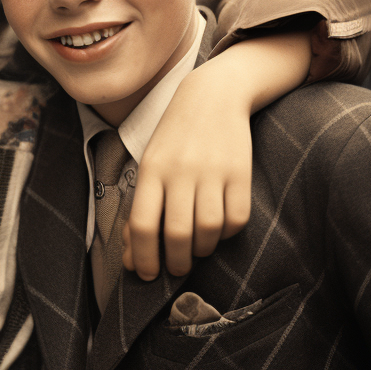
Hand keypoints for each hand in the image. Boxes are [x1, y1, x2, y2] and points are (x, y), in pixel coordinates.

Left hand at [123, 63, 251, 278]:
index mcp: (151, 169)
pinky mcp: (240, 172)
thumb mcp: (150, 164)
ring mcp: (212, 171)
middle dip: (175, 262)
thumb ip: (141, 206)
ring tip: (196, 249)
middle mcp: (180, 171)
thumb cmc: (174, 138)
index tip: (145, 274)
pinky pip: (236, 218)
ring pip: (208, 230)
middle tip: (175, 270)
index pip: (142, 223)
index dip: (142, 256)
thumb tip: (130, 253)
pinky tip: (218, 229)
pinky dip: (227, 233)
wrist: (212, 95)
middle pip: (176, 233)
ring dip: (202, 250)